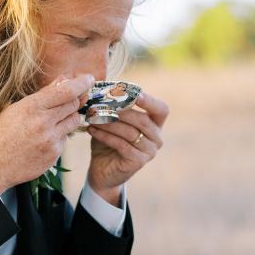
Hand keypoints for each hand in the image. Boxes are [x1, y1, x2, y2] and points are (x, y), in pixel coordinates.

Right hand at [0, 75, 93, 193]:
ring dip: (68, 118)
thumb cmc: (0, 135)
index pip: (65, 91)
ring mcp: (50, 140)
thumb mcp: (16, 109)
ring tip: (52, 121)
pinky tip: (42, 140)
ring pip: (74, 122)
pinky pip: (65, 140)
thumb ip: (42, 95)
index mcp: (31, 107)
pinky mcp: (54, 155)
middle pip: (73, 105)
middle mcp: (43, 123)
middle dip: (74, 101)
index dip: (81, 83)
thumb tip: (62, 80)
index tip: (89, 79)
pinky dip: (58, 136)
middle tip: (69, 100)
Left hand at [86, 89, 168, 203]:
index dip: (150, 100)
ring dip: (110, 123)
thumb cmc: (108, 140)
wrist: (102, 169)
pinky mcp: (138, 162)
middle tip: (102, 104)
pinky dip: (105, 136)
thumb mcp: (111, 120)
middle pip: (143, 120)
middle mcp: (156, 138)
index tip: (134, 93)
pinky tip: (92, 130)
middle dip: (122, 111)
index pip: (161, 109)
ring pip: (130, 132)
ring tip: (93, 117)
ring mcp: (149, 151)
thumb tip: (103, 84)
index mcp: (155, 124)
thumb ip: (112, 105)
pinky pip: (122, 145)